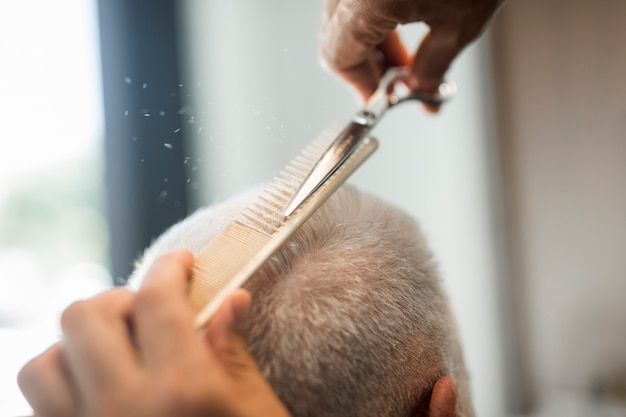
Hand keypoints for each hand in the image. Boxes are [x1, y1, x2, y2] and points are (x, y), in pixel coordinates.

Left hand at [18, 251, 290, 416]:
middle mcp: (124, 413)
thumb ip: (233, 353)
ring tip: (116, 354)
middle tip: (149, 311)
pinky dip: (62, 389)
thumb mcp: (258, 413)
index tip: (180, 263)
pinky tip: (100, 395)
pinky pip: (39, 411)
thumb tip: (230, 300)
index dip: (170, 269)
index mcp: (183, 393)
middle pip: (85, 316)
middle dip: (119, 300)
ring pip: (42, 363)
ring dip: (77, 346)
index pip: (159, 300)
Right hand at [320, 0, 504, 105]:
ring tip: (407, 51)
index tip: (380, 98)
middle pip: (336, 35)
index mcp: (367, 0)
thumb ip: (430, 68)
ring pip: (343, 15)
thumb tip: (418, 92)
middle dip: (367, 64)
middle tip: (399, 78)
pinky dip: (374, 14)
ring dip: (370, 40)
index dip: (359, 84)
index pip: (337, 57)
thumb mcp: (461, 22)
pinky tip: (403, 19)